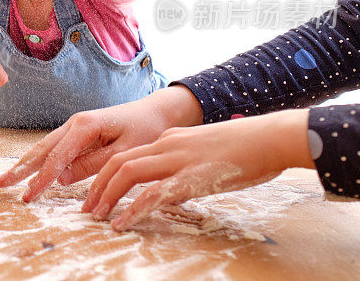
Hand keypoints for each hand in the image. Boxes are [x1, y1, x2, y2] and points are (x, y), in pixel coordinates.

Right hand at [0, 86, 203, 201]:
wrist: (155, 112)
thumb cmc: (144, 131)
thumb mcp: (124, 152)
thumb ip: (93, 165)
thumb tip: (62, 179)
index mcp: (85, 126)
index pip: (56, 158)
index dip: (40, 179)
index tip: (28, 197)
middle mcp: (75, 124)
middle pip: (42, 149)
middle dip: (21, 168)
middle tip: (0, 184)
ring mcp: (74, 127)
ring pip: (44, 147)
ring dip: (25, 164)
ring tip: (6, 179)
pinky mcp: (78, 133)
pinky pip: (54, 148)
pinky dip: (39, 160)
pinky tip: (28, 172)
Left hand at [84, 109, 313, 230]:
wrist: (272, 138)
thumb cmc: (246, 149)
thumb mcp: (205, 155)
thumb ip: (185, 170)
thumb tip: (172, 193)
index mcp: (170, 140)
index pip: (128, 154)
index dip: (106, 173)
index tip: (96, 192)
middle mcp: (168, 145)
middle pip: (119, 161)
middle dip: (97, 185)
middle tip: (87, 207)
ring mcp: (179, 160)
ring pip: (128, 173)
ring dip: (107, 195)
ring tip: (96, 216)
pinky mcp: (192, 177)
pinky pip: (154, 193)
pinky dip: (133, 209)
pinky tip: (121, 223)